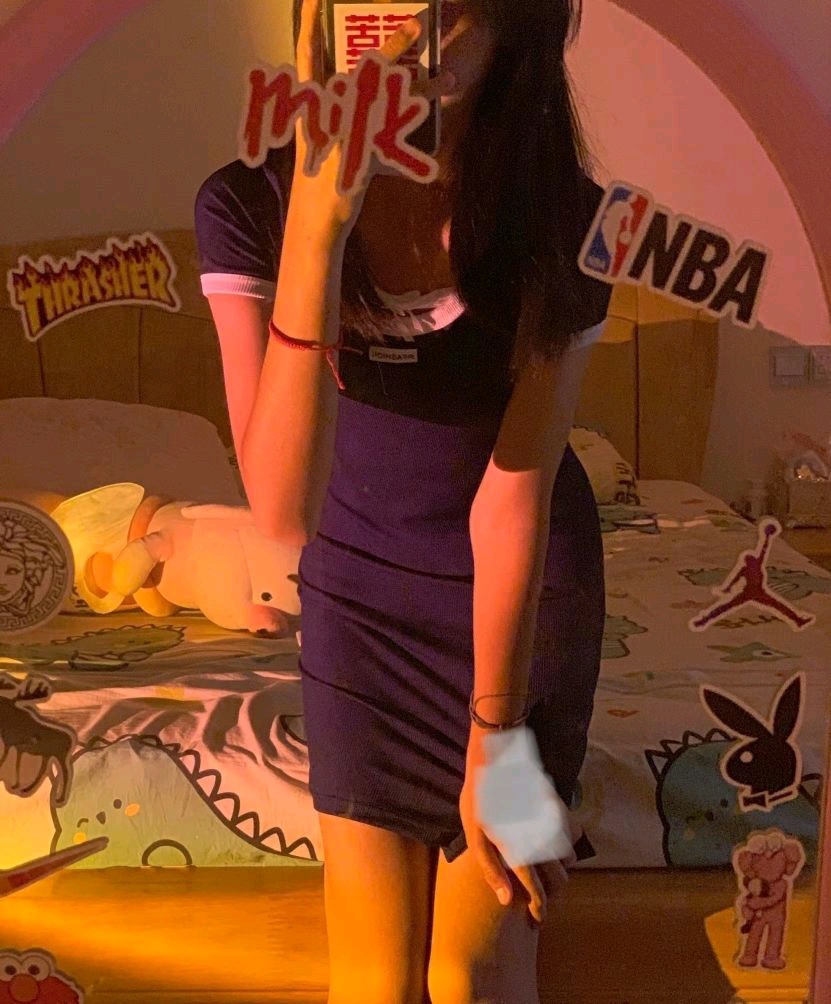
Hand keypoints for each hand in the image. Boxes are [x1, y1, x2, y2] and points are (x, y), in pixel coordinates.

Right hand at [292, 0, 455, 233]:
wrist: (314, 215)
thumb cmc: (317, 176)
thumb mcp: (315, 139)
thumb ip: (327, 113)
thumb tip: (344, 92)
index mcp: (310, 104)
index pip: (307, 54)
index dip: (310, 24)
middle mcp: (327, 113)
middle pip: (364, 71)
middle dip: (393, 45)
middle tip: (419, 23)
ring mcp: (346, 134)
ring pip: (391, 104)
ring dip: (421, 86)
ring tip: (445, 75)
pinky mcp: (364, 155)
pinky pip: (397, 135)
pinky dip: (418, 125)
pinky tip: (438, 113)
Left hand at [460, 726, 576, 925]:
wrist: (495, 758)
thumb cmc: (479, 797)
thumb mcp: (474, 835)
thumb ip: (490, 868)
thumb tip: (504, 900)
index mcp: (518, 848)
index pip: (535, 889)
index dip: (539, 908)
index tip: (537, 920)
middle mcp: (541, 839)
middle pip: (559, 879)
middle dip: (553, 894)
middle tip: (542, 899)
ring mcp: (553, 823)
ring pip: (569, 859)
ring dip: (560, 869)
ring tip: (546, 873)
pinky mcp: (559, 807)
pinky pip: (573, 833)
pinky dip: (567, 844)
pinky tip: (552, 844)